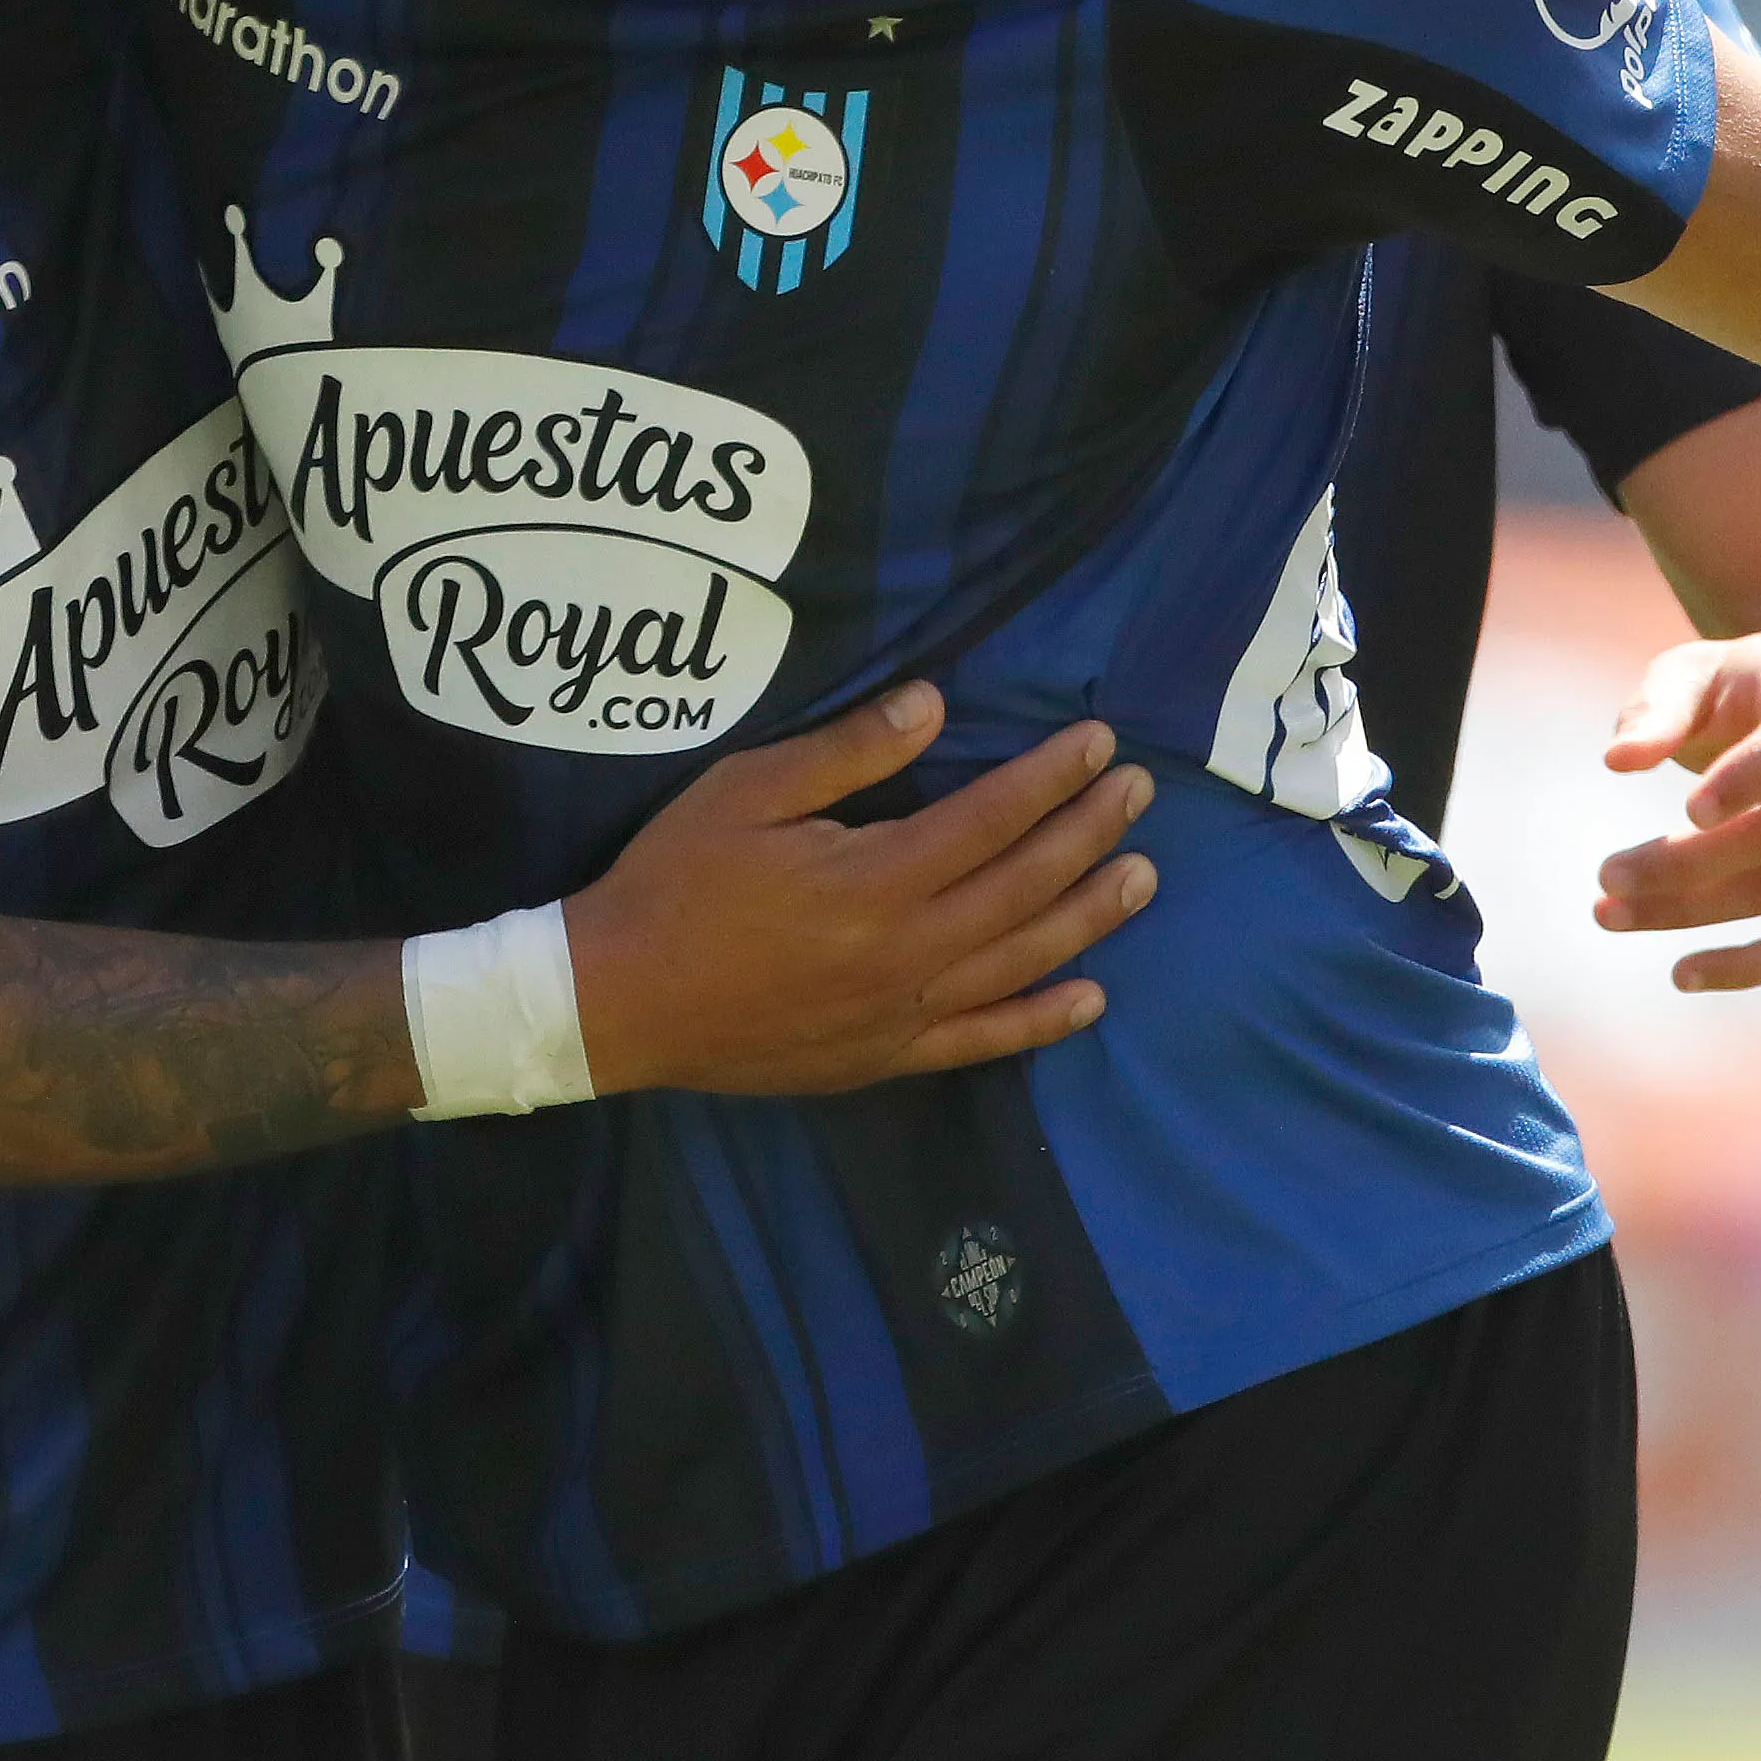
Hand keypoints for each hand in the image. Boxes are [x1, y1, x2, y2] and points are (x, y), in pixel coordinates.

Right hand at [561, 680, 1156, 1095]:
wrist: (618, 1002)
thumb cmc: (673, 883)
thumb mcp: (745, 793)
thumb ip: (846, 752)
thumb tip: (933, 704)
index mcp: (875, 879)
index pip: (992, 819)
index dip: (1052, 778)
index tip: (1098, 745)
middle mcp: (907, 952)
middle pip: (1024, 885)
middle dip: (1089, 833)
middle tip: (1139, 792)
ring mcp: (901, 1012)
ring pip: (1021, 960)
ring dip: (1088, 916)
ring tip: (1142, 877)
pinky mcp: (884, 1056)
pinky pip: (982, 1040)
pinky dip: (1040, 1019)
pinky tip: (1088, 998)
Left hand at [1590, 629, 1760, 991]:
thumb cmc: (1753, 691)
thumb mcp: (1702, 673)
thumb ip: (1660, 707)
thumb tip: (1618, 759)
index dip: (1749, 777)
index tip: (1688, 810)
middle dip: (1684, 861)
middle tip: (1604, 873)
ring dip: (1692, 910)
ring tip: (1610, 913)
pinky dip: (1749, 966)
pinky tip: (1682, 973)